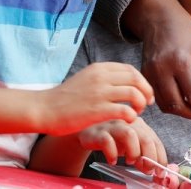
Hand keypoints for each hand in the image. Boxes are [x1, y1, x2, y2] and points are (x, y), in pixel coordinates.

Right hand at [38, 62, 153, 135]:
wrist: (43, 109)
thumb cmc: (65, 98)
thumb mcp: (86, 78)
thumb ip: (104, 77)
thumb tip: (126, 81)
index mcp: (99, 68)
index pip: (131, 70)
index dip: (142, 81)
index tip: (144, 92)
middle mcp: (101, 77)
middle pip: (136, 79)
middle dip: (146, 92)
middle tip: (147, 103)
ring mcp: (99, 93)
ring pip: (134, 94)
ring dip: (140, 104)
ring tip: (136, 113)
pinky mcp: (97, 110)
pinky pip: (125, 110)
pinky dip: (132, 116)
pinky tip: (128, 121)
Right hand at [78, 118, 165, 168]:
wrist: (89, 133)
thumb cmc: (113, 140)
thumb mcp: (130, 148)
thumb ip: (143, 156)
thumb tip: (154, 171)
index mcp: (139, 125)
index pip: (155, 140)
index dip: (160, 157)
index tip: (160, 171)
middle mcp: (128, 122)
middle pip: (145, 137)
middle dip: (150, 157)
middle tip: (148, 170)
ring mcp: (113, 125)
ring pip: (129, 134)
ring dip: (133, 151)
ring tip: (130, 162)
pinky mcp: (99, 132)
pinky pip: (107, 141)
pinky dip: (112, 154)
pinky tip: (113, 161)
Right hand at [129, 0, 190, 121]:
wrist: (160, 19)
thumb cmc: (185, 34)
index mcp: (179, 62)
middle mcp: (161, 70)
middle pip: (178, 106)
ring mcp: (149, 74)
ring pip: (166, 106)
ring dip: (183, 112)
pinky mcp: (143, 77)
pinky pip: (158, 100)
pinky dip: (171, 105)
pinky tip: (183, 100)